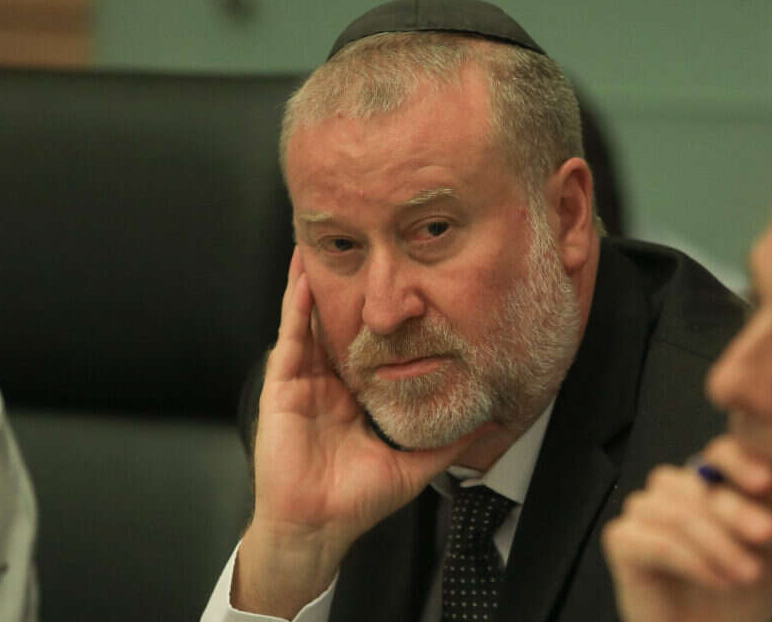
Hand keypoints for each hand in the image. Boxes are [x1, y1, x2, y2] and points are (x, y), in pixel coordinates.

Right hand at [232, 248, 486, 617]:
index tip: (405, 290)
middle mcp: (332, 383)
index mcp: (359, 398)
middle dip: (349, 291)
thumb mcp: (414, 465)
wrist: (318, 526)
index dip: (386, 319)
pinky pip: (292, 339)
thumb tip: (488, 424)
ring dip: (317, 284)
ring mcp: (305, 382)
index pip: (373, 347)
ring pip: (313, 322)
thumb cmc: (358, 500)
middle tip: (365, 251)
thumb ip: (448, 442)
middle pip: (341, 325)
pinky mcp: (283, 386)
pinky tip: (304, 278)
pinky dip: (297, 308)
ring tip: (326, 244)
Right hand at [602, 436, 771, 621]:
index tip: (767, 482)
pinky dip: (691, 561)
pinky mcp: (621, 540)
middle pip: (695, 483)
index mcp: (707, 481)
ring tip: (746, 572)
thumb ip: (770, 510)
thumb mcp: (768, 549)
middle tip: (767, 533)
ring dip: (716, 543)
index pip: (719, 454)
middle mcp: (670, 489)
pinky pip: (656, 542)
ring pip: (676, 512)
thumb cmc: (738, 592)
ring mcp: (642, 512)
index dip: (740, 461)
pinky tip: (718, 580)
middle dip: (734, 510)